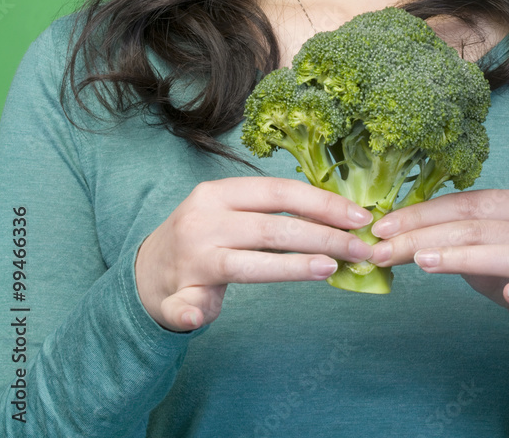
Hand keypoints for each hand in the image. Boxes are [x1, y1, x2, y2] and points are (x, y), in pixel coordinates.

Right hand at [135, 177, 372, 332]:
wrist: (147, 271)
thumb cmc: (205, 239)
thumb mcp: (233, 215)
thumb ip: (273, 217)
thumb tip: (335, 221)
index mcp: (221, 192)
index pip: (281, 191)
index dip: (322, 202)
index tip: (358, 216)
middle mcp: (205, 217)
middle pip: (275, 226)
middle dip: (324, 236)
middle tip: (361, 248)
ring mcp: (192, 254)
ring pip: (250, 261)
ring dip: (294, 267)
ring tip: (332, 269)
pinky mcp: (177, 291)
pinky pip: (189, 303)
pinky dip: (196, 311)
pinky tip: (205, 317)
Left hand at [371, 189, 508, 384]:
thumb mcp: (485, 245)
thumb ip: (454, 232)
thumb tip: (395, 230)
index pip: (467, 203)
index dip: (422, 212)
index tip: (384, 226)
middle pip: (477, 226)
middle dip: (424, 236)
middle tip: (385, 249)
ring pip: (507, 253)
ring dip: (460, 257)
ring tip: (421, 262)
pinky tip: (505, 295)